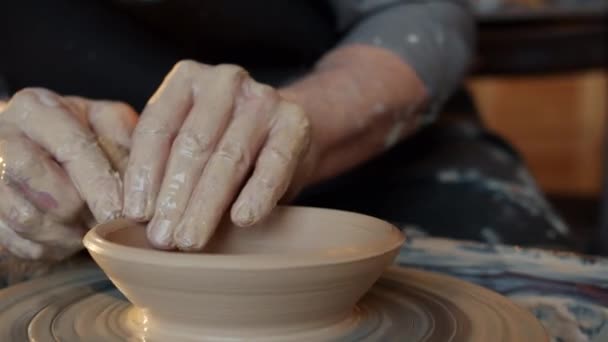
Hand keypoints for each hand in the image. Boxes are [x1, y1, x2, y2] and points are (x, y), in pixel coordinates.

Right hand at [0, 88, 135, 259]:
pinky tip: (66, 237)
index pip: (74, 148)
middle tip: (108, 221)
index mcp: (37, 108)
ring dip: (67, 233)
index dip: (102, 184)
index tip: (123, 211)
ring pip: (29, 219)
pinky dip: (48, 247)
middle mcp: (3, 136)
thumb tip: (145, 169)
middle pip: (50, 189)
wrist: (27, 150)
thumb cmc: (77, 137)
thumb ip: (124, 136)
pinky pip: (17, 242)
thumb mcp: (103, 122)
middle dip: (84, 211)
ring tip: (87, 228)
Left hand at [123, 61, 313, 250]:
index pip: (158, 127)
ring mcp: (264, 99)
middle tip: (163, 238)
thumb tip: (130, 210)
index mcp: (187, 78)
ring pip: (229, 157)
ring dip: (207, 204)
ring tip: (191, 239)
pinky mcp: (295, 124)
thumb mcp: (186, 139)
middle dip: (175, 196)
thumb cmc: (223, 142)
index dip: (144, 173)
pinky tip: (243, 219)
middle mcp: (225, 81)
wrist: (283, 134)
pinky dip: (257, 194)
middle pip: (194, 144)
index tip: (136, 214)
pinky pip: (273, 164)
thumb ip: (159, 161)